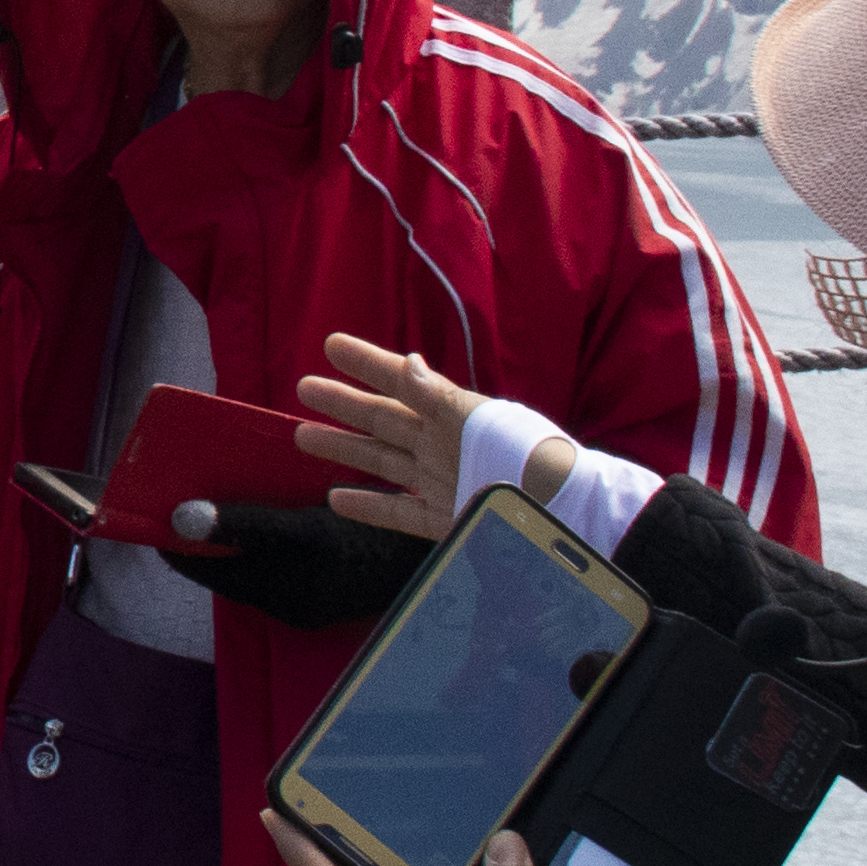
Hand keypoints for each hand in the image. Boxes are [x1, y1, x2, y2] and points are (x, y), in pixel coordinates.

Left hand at [155, 497, 427, 629]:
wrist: (444, 558)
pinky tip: (268, 492)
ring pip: (252, 552)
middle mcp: (286, 600)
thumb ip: (244, 525)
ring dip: (235, 519)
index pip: (198, 568)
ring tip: (216, 479)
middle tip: (181, 479)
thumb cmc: (373, 546)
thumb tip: (180, 518)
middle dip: (203, 522)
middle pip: (223, 558)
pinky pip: (281, 549)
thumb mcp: (303, 530)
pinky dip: (267, 524)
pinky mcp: (327, 580)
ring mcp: (307, 591)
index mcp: (275, 594)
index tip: (147, 500)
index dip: (172, 536)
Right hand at [289, 331, 549, 544]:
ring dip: (344, 449)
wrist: (562, 512)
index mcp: (452, 414)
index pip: (401, 382)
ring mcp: (440, 482)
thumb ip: (439, 397)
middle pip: (383, 420)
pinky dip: (367, 507)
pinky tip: (337, 498)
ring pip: (381, 462)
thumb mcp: (481, 420)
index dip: (367, 363)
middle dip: (344, 403)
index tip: (333, 345)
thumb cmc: (528, 458)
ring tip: (304, 437)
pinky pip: (397, 512)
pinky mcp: (443, 520)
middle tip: (304, 388)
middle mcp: (441, 445)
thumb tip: (408, 361)